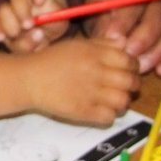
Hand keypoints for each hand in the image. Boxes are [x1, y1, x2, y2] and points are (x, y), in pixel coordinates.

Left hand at [0, 0, 68, 52]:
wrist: (57, 22)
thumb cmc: (38, 37)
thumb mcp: (30, 47)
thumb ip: (27, 45)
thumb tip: (33, 35)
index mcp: (2, 19)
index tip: (0, 37)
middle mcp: (12, 5)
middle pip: (3, 10)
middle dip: (10, 23)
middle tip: (19, 32)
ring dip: (22, 11)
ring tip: (30, 24)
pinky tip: (39, 2)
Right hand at [18, 37, 140, 125]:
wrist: (28, 79)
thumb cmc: (51, 60)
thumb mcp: (76, 44)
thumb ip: (103, 43)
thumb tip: (125, 44)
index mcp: (94, 54)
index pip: (130, 61)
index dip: (132, 67)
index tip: (126, 70)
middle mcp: (95, 72)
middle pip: (130, 82)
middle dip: (131, 85)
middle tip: (122, 87)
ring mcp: (90, 93)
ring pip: (123, 101)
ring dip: (121, 101)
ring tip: (112, 100)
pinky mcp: (83, 112)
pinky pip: (109, 117)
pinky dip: (108, 115)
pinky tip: (100, 109)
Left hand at [83, 0, 160, 75]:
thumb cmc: (103, 4)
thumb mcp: (95, 8)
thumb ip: (102, 21)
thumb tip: (109, 39)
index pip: (133, 3)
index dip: (124, 21)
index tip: (112, 37)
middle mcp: (156, 0)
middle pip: (157, 20)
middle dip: (144, 40)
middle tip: (129, 55)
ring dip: (159, 53)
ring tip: (141, 67)